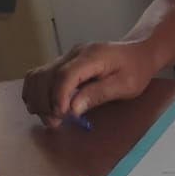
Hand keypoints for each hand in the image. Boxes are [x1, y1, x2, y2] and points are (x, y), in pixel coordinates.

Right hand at [21, 41, 156, 128]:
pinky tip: (41, 106)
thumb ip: (98, 94)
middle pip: (46, 75)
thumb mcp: (126, 85)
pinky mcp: (63, 62)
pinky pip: (39, 74)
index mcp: (92, 56)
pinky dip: (34, 91)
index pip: (65, 75)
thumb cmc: (136, 70)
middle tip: (54, 123)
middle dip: (45, 102)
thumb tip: (72, 108)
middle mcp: (74, 53)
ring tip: (48, 117)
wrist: (139, 52)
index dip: (58, 96)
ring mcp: (66, 57)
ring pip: (38, 75)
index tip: (60, 115)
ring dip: (37, 98)